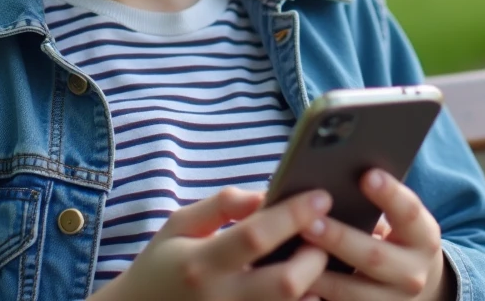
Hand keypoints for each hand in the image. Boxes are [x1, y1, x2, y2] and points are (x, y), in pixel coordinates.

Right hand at [96, 186, 333, 300]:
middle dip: (313, 258)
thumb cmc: (162, 265)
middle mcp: (220, 298)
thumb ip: (221, 206)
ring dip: (315, 286)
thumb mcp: (179, 225)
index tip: (322, 195)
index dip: (293, 214)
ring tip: (318, 261)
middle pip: (284, 284)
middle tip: (322, 237)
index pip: (255, 236)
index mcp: (201, 262)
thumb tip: (264, 194)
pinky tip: (307, 289)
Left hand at [300, 169, 454, 300]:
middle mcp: (412, 274)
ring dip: (319, 274)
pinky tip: (295, 284)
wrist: (417, 290)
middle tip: (308, 221)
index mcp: (423, 239)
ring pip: (351, 292)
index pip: (409, 213)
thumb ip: (381, 204)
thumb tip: (335, 181)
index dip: (390, 194)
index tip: (367, 175)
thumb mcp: (402, 224)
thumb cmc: (398, 242)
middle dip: (339, 238)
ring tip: (291, 255)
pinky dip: (315, 297)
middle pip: (374, 256)